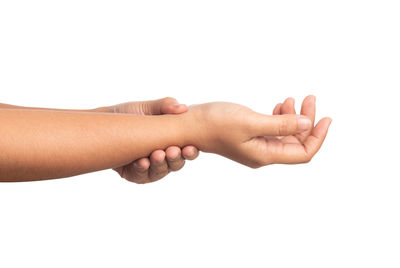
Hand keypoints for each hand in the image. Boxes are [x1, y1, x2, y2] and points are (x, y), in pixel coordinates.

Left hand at [109, 97, 198, 182]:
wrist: (103, 122)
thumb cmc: (129, 114)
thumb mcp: (148, 107)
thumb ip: (165, 105)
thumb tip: (182, 108)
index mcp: (171, 140)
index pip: (187, 150)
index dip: (190, 152)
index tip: (188, 147)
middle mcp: (163, 155)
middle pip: (177, 164)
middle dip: (175, 159)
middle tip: (172, 151)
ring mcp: (150, 166)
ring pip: (161, 172)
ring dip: (160, 165)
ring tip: (156, 155)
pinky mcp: (134, 174)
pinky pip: (142, 176)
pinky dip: (143, 170)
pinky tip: (142, 162)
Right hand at [187, 95, 330, 167]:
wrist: (190, 124)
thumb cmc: (215, 123)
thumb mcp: (251, 122)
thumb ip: (281, 124)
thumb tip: (308, 124)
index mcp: (264, 155)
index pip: (302, 153)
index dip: (318, 137)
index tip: (326, 117)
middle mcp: (263, 154)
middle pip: (296, 142)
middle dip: (307, 121)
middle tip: (309, 98)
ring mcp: (256, 146)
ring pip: (285, 134)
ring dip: (294, 117)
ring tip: (293, 99)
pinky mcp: (250, 136)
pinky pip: (273, 130)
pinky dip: (281, 117)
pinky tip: (280, 105)